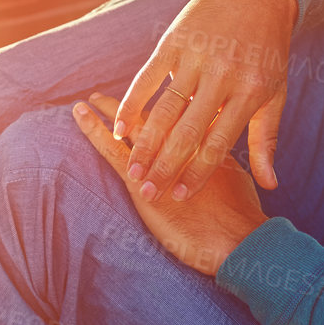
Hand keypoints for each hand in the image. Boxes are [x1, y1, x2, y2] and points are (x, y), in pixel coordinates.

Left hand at [72, 94, 266, 277]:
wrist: (239, 238)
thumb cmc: (242, 213)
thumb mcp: (235, 176)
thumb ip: (220, 156)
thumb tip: (215, 145)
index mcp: (205, 134)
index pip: (182, 109)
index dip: (167, 98)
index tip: (154, 86)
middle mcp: (180, 138)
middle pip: (155, 112)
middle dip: (135, 100)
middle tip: (114, 91)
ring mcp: (159, 157)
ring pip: (131, 126)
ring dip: (111, 109)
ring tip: (90, 99)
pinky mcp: (140, 179)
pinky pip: (112, 149)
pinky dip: (95, 130)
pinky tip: (81, 114)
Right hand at [113, 0, 296, 204]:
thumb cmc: (268, 51)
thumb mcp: (274, 93)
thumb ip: (266, 140)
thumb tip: (269, 185)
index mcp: (248, 92)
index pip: (218, 142)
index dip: (197, 172)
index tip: (179, 196)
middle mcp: (221, 76)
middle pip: (187, 131)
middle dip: (165, 166)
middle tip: (148, 193)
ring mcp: (196, 57)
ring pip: (165, 108)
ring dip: (145, 142)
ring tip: (133, 169)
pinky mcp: (175, 41)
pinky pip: (147, 77)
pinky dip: (132, 103)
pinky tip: (119, 128)